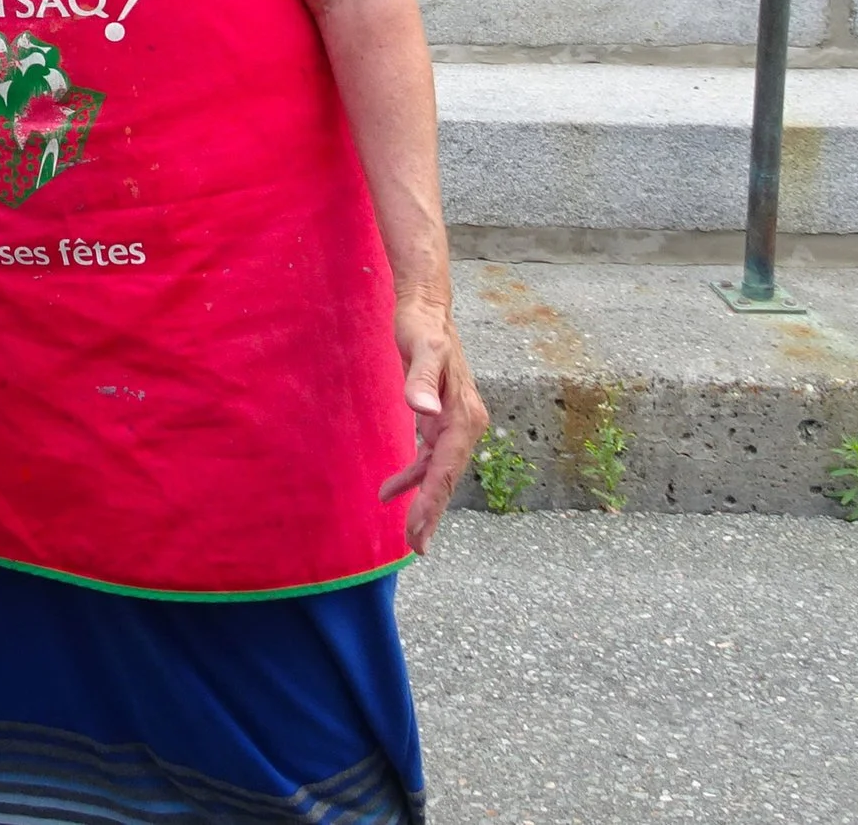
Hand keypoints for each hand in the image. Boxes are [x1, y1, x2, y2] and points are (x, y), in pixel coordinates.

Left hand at [377, 294, 486, 552]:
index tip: (418, 532)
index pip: (445, 469)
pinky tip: (392, 490)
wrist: (428, 309)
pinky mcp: (442, 419)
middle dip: (432, 514)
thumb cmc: (423, 328)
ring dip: (425, 501)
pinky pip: (430, 457)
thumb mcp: (420, 349)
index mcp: (464, 416)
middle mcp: (466, 424)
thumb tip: (422, 412)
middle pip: (447, 478)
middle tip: (416, 547)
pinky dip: (414, 475)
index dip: (431, 503)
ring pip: (439, 473)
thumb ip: (418, 379)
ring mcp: (455, 423)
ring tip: (410, 535)